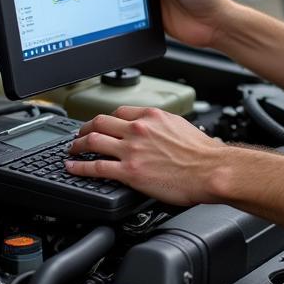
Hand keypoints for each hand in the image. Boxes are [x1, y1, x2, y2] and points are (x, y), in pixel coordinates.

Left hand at [64, 105, 226, 206]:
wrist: (211, 170)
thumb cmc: (204, 154)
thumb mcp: (183, 126)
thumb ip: (165, 126)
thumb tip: (162, 131)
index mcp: (152, 116)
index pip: (120, 111)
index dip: (107, 118)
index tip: (103, 124)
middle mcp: (138, 129)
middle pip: (100, 122)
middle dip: (85, 127)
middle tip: (80, 134)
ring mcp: (131, 150)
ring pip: (93, 140)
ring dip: (78, 144)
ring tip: (73, 150)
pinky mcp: (129, 172)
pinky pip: (95, 166)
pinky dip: (79, 166)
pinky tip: (72, 167)